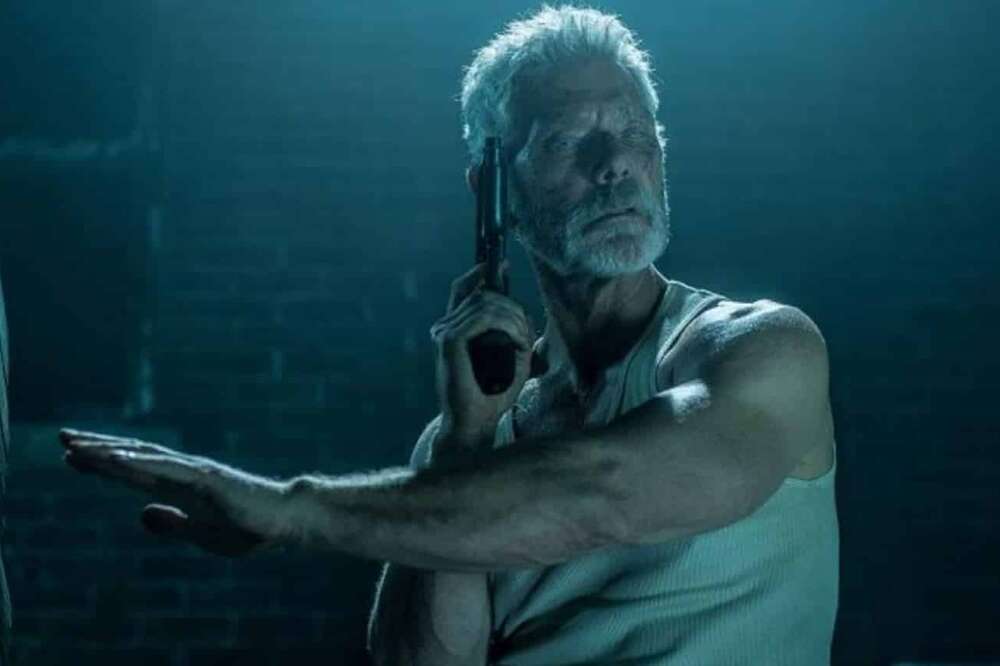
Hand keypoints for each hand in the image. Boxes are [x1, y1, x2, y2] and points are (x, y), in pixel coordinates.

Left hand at [59, 428, 289, 556]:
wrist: (286, 519)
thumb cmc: (251, 527)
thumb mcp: (202, 534)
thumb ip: (173, 524)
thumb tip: (140, 513)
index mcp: (181, 488)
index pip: (135, 471)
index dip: (103, 463)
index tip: (72, 457)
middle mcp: (183, 473)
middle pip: (133, 456)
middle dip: (96, 448)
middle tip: (62, 437)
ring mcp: (194, 473)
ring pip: (143, 458)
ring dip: (108, 451)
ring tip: (75, 446)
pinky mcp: (206, 479)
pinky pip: (165, 469)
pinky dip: (138, 462)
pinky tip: (114, 459)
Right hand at [430, 262, 534, 444]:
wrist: (475, 423)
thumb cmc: (492, 394)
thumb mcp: (507, 356)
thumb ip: (509, 331)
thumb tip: (516, 305)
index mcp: (453, 329)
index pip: (463, 289)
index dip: (480, 273)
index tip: (501, 264)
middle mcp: (444, 327)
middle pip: (483, 295)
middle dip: (513, 307)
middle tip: (527, 333)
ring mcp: (444, 333)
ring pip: (486, 304)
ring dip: (514, 318)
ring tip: (524, 342)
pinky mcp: (449, 342)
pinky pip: (482, 318)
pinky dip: (507, 326)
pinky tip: (518, 342)